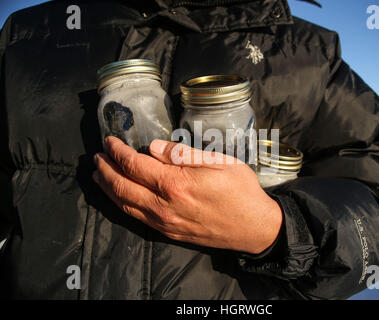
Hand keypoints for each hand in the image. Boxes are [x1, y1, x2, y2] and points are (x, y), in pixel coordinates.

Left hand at [93, 136, 282, 254]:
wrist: (255, 228)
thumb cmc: (241, 191)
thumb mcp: (219, 161)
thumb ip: (183, 154)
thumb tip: (152, 147)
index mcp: (175, 184)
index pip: (134, 165)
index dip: (118, 152)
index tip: (110, 141)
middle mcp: (164, 206)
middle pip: (122, 187)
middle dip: (105, 170)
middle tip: (97, 157)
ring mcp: (165, 223)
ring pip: (125, 206)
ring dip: (108, 189)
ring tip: (98, 176)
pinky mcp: (170, 233)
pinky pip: (138, 219)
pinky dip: (122, 206)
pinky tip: (120, 198)